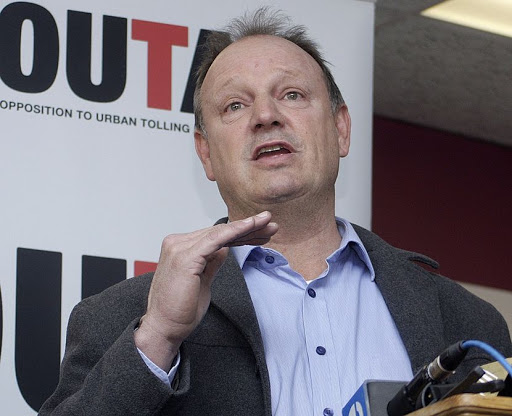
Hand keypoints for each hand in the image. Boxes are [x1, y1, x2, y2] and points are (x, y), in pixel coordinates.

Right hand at [134, 211, 277, 370]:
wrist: (163, 329)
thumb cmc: (179, 310)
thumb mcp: (202, 281)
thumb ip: (211, 263)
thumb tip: (224, 250)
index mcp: (180, 248)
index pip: (216, 236)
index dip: (241, 234)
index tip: (262, 233)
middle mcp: (177, 243)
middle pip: (219, 232)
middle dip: (248, 229)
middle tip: (271, 225)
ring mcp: (179, 248)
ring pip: (220, 232)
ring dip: (246, 227)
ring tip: (268, 223)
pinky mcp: (185, 257)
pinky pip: (215, 240)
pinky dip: (235, 231)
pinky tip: (251, 226)